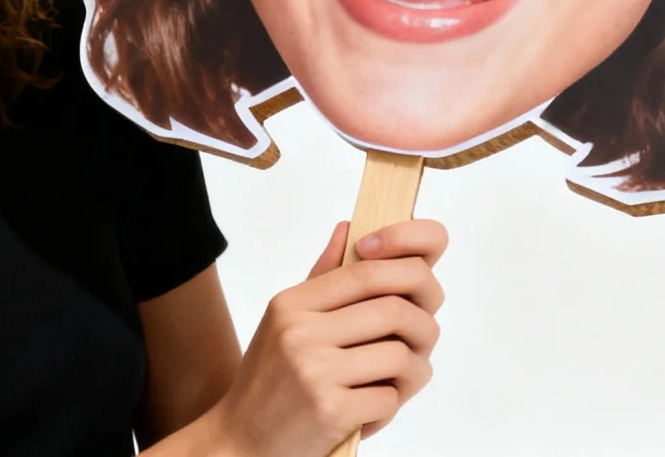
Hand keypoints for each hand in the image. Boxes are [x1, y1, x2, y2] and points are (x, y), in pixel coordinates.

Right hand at [203, 218, 446, 454]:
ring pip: (401, 355)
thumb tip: (350, 229)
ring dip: (414, 373)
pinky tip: (372, 412)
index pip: (367, 271)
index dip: (407, 271)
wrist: (240, 442)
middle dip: (424, 328)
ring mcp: (315, 371)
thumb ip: (321, 278)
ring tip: (399, 382)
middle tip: (422, 344)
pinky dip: (391, 407)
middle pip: (395, 309)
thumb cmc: (269, 382)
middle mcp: (300, 331)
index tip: (419, 290)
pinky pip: (390, 397)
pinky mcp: (330, 410)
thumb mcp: (284, 323)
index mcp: (292, 304)